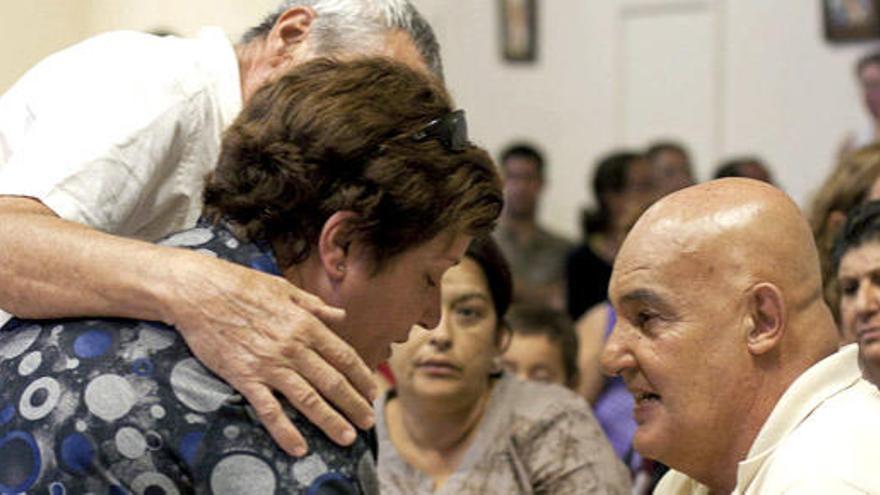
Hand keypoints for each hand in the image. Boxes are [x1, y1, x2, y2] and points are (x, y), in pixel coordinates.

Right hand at [160, 248, 375, 456]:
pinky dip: (285, 432)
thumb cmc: (242, 285)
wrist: (200, 291)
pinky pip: (269, 410)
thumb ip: (315, 306)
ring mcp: (269, 364)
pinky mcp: (245, 378)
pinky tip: (299, 448)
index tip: (372, 392)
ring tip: (347, 438)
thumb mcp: (285, 288)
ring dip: (331, 421)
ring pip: (308, 399)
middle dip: (354, 405)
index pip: (343, 356)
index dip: (361, 377)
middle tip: (368, 422)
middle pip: (332, 382)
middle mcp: (293, 347)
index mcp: (305, 324)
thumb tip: (341, 315)